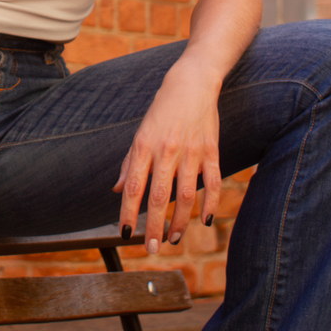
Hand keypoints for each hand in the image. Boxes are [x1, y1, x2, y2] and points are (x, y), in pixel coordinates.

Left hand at [114, 58, 221, 251]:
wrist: (192, 83)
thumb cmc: (163, 110)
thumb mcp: (140, 132)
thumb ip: (130, 163)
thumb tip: (117, 190)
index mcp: (144, 146)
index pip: (133, 187)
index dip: (127, 212)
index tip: (124, 234)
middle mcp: (166, 150)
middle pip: (159, 196)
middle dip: (153, 226)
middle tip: (151, 248)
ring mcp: (191, 151)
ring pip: (186, 195)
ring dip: (179, 222)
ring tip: (172, 239)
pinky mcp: (212, 150)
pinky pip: (213, 183)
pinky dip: (211, 204)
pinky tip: (204, 221)